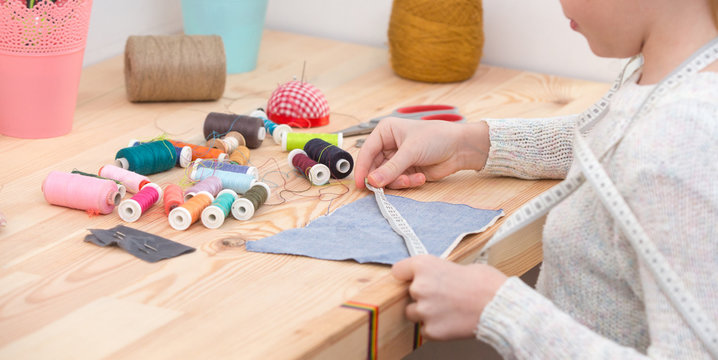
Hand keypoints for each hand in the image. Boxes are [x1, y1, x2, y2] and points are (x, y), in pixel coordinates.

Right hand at [354, 118, 489, 188]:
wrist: (460, 148)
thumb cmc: (436, 137)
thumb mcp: (411, 151)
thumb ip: (391, 168)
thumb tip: (372, 181)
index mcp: (386, 132)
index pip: (367, 151)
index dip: (362, 168)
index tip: (361, 184)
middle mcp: (389, 145)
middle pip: (375, 167)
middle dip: (383, 178)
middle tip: (384, 188)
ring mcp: (398, 159)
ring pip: (386, 178)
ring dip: (397, 181)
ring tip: (410, 179)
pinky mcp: (407, 171)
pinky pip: (399, 182)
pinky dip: (408, 183)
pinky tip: (419, 178)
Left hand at [392, 255, 506, 340]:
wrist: (500, 306)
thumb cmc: (486, 284)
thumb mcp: (460, 266)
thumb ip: (440, 272)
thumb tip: (436, 278)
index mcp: (424, 265)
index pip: (398, 270)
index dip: (407, 276)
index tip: (410, 279)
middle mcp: (419, 287)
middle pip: (409, 294)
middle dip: (423, 296)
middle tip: (443, 297)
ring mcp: (424, 310)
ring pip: (414, 313)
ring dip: (426, 313)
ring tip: (449, 310)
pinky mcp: (431, 330)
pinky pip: (425, 330)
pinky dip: (435, 328)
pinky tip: (452, 321)